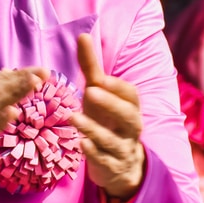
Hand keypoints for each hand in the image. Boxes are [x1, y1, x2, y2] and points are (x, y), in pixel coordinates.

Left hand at [70, 34, 145, 199]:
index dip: (116, 87)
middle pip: (129, 116)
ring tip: (73, 117)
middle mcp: (131, 127)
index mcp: (130, 107)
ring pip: (113, 140)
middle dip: (111, 104)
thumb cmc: (107, 121)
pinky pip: (105, 161)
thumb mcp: (99, 95)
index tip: (98, 78)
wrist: (121, 165)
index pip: (130, 95)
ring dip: (94, 129)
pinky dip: (94, 153)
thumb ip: (91, 68)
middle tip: (90, 91)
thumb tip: (83, 35)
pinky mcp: (112, 167)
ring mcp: (122, 149)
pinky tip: (80, 144)